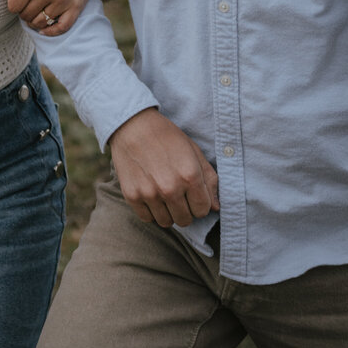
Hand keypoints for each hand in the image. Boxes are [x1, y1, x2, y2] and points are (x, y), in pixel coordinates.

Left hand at [2, 0, 102, 34]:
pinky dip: (51, 32)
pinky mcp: (75, 7)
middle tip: (29, 4)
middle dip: (24, 12)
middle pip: (26, 16)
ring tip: (36, 12)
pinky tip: (44, 29)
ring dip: (35, 21)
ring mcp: (62, 1)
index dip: (14, 4)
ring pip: (40, 23)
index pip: (13, 6)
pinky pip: (61, 28)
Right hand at [109, 108, 219, 227]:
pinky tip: (151, 194)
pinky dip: (150, 211)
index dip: (200, 202)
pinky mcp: (132, 196)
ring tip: (164, 194)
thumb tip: (216, 207)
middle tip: (178, 194)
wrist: (132, 125)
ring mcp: (150, 194)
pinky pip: (147, 218)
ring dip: (168, 212)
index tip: (193, 193)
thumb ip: (209, 179)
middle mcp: (170, 188)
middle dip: (185, 209)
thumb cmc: (166, 136)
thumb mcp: (193, 150)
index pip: (203, 210)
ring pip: (166, 222)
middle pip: (185, 220)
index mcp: (190, 176)